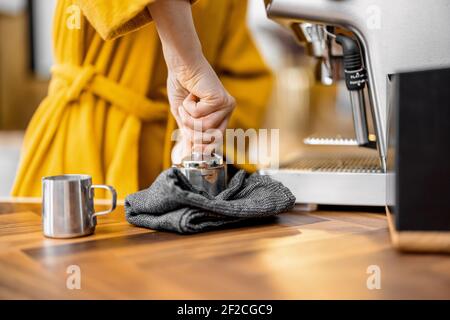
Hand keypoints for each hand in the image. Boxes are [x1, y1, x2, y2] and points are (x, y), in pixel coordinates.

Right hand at [148, 0, 234, 161]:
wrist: (181, 66)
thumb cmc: (182, 87)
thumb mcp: (184, 116)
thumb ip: (189, 134)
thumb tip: (189, 155)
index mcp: (221, 115)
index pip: (215, 141)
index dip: (202, 147)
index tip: (192, 152)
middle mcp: (227, 110)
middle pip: (209, 138)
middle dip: (190, 130)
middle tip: (183, 112)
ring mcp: (226, 105)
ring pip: (204, 128)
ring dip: (188, 117)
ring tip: (186, 103)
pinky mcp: (221, 100)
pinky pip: (200, 117)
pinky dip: (189, 107)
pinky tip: (192, 94)